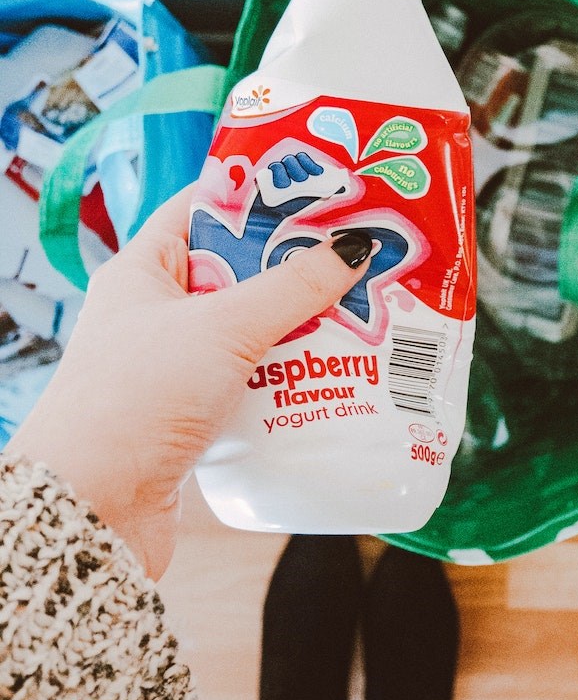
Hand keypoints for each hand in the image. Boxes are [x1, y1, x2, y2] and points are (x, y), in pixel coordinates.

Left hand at [6, 186, 371, 579]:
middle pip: (237, 272)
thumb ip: (291, 287)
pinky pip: (251, 383)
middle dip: (295, 268)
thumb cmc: (135, 400)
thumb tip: (350, 250)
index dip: (260, 195)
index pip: (204, 208)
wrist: (94, 509)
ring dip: (299, 328)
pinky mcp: (192, 416)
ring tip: (361, 314)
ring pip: (249, 332)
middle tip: (358, 256)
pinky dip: (288, 379)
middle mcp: (154, 314)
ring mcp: (173, 367)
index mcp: (143, 270)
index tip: (321, 190)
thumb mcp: (222, 327)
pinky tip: (331, 377)